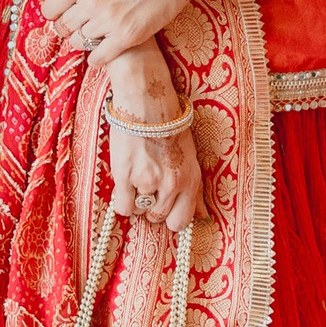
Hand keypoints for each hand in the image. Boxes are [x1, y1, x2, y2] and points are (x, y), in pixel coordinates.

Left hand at [47, 0, 200, 65]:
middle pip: (63, 28)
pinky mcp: (126, 36)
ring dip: (85, 39)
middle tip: (84, 21)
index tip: (67, 10)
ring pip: (79, 43)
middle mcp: (90, 3)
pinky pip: (98, 58)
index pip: (50, 9)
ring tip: (98, 30)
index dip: (56, 11)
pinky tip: (105, 47)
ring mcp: (108, 21)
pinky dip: (98, 56)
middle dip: (70, 25)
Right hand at [106, 50, 203, 230]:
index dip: (170, 217)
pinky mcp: (126, 175)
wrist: (148, 104)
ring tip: (137, 176)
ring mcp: (148, 180)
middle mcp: (172, 184)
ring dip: (136, 198)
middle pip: (158, 217)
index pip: (181, 222)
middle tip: (148, 186)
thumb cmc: (171, 129)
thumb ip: (196, 193)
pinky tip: (125, 183)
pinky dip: (122, 200)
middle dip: (152, 206)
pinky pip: (123, 207)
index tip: (164, 207)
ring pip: (139, 211)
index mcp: (191, 181)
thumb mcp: (191, 160)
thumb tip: (203, 218)